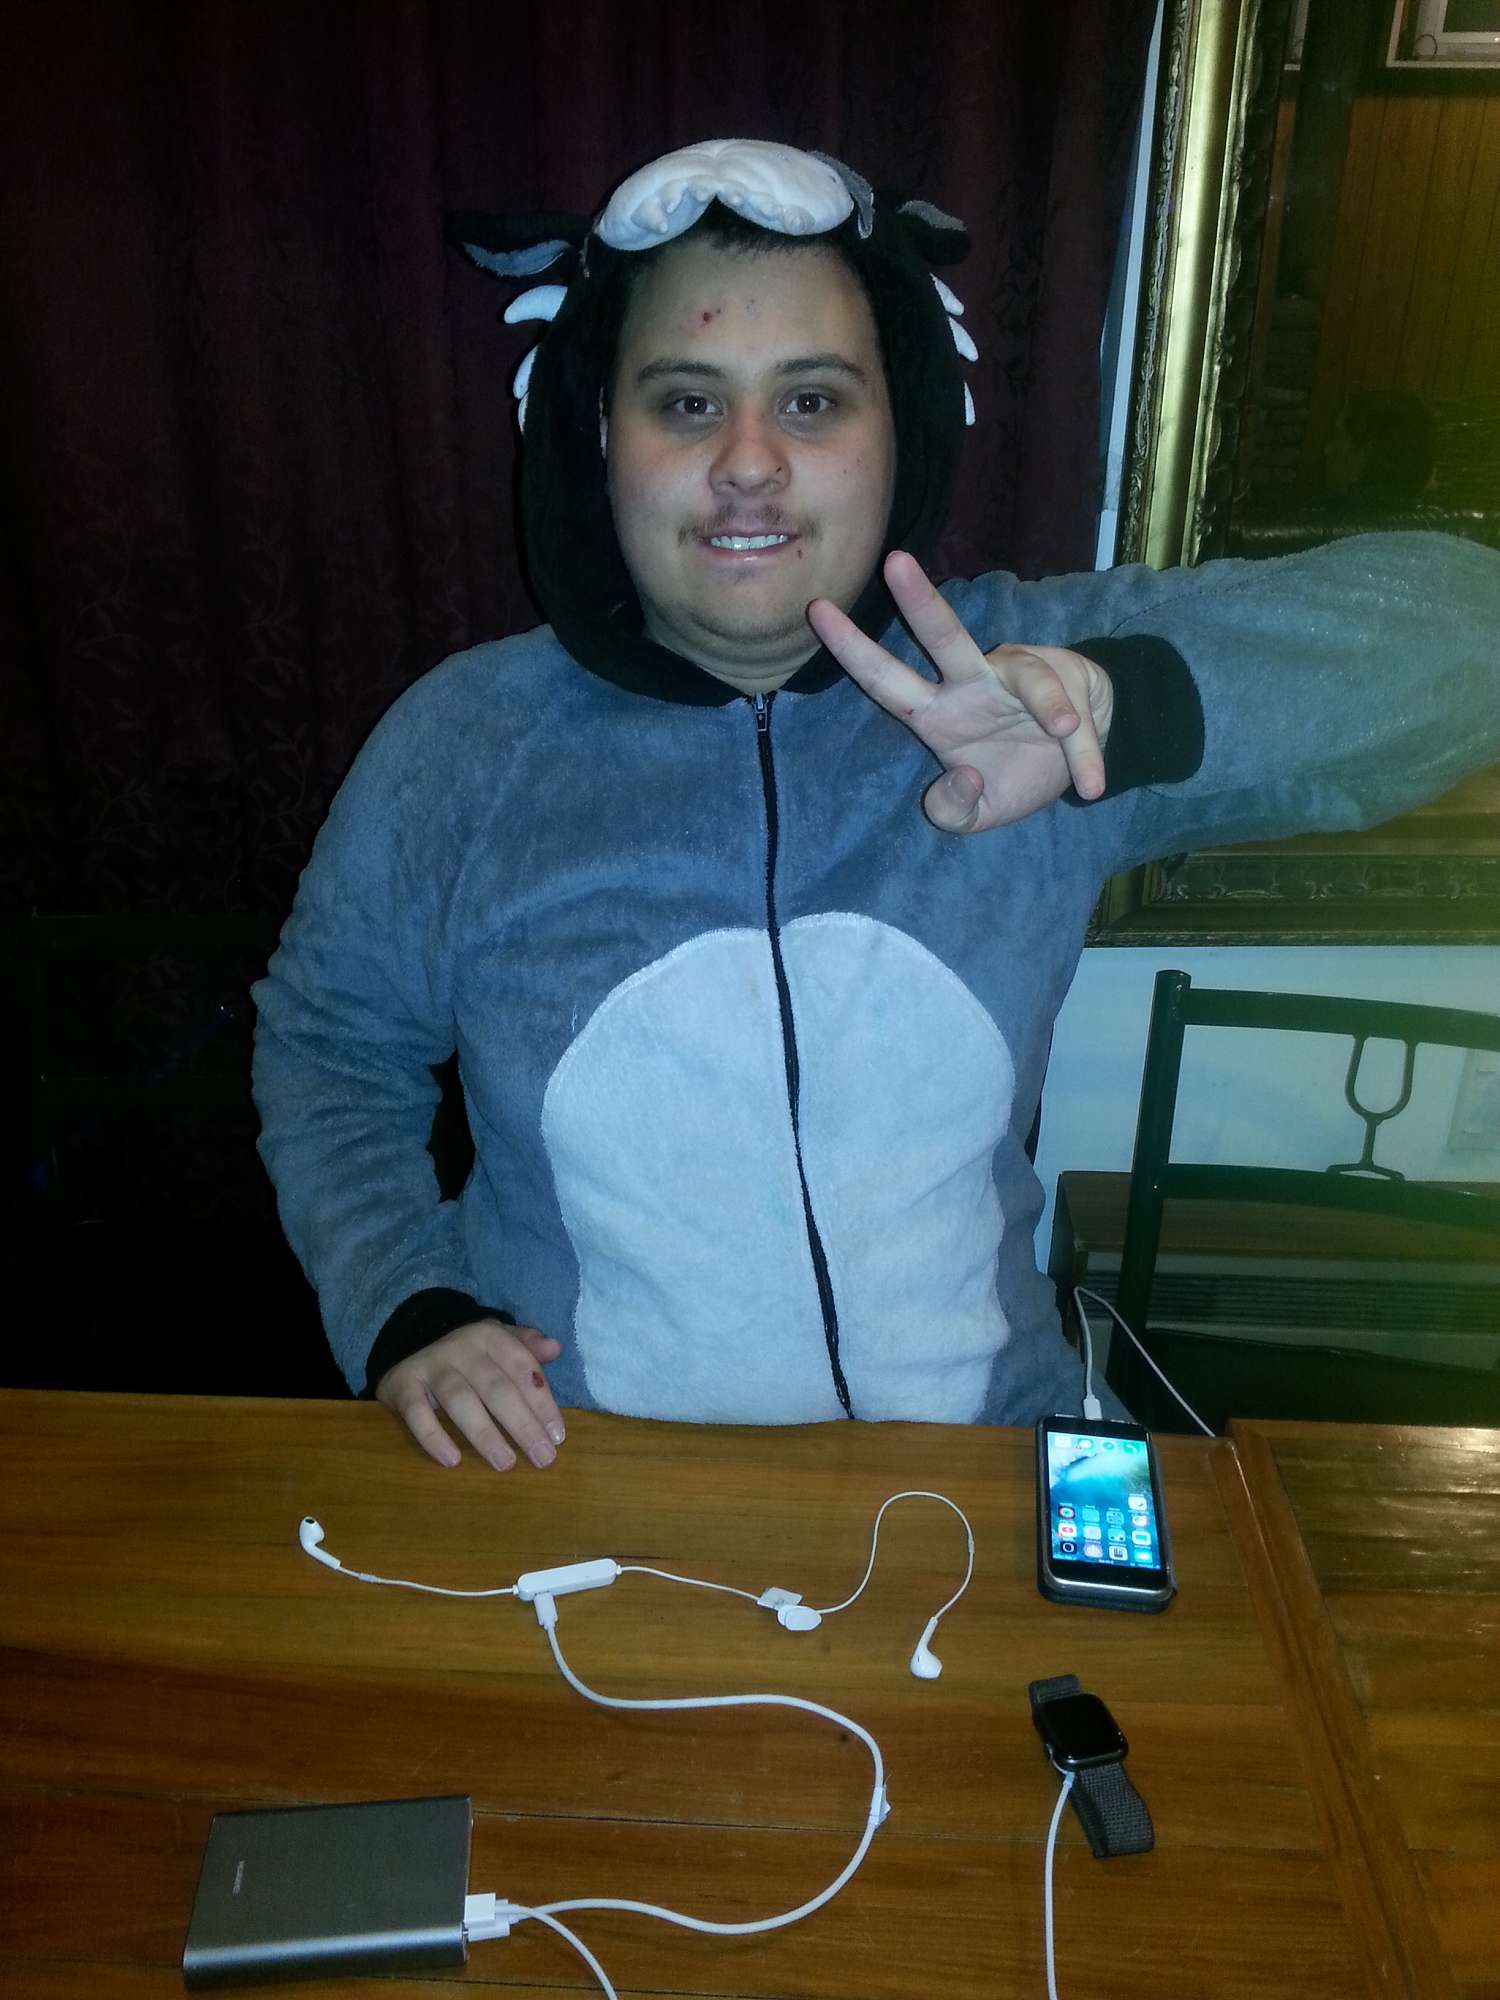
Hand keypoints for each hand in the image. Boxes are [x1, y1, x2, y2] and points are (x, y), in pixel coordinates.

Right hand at [375, 1320, 566, 1471]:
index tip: (557, 1436)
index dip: (542, 1401)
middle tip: (543, 1457)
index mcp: (490, 1336)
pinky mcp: (402, 1385)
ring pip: (460, 1399)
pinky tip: (452, 1460)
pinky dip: (433, 1436)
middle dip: (522, 1424)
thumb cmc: (468, 1359)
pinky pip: (416, 1412)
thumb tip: (555, 1348)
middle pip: (496, 1387)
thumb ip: (527, 1348)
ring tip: (505, 1464)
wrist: (409, 1355)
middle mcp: (461, 1347)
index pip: (522, 1367)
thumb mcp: (498, 1345)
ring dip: (485, 1433)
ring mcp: (431, 1365)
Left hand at [807, 549, 1114, 831]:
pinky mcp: (1072, 688)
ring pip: (1031, 678)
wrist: (1079, 762)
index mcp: (938, 712)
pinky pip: (1078, 723)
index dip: (852, 650)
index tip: (816, 610)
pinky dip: (1086, 754)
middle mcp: (974, 683)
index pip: (886, 680)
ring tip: (1064, 727)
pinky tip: (1092, 785)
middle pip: (945, 636)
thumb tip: (960, 778)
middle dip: (920, 600)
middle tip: (895, 562)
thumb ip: (953, 812)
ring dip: (1048, 702)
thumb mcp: (979, 813)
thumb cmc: (1015, 773)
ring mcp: (1023, 680)